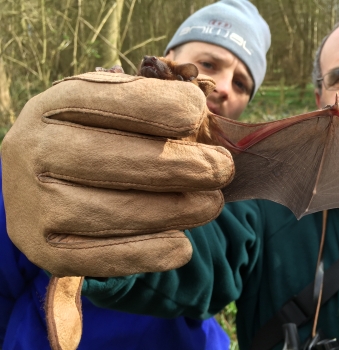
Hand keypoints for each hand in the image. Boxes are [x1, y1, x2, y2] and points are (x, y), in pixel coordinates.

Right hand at [2, 71, 233, 276]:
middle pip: (126, 160)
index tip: (199, 114)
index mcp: (57, 105)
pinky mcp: (45, 250)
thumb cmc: (89, 139)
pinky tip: (183, 245)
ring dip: (181, 210)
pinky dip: (153, 253)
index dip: (169, 107)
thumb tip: (201, 115)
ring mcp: (35, 204)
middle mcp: (37, 150)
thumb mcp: (106, 109)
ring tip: (212, 204)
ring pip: (123, 211)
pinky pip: (106, 258)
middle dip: (189, 166)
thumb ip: (148, 105)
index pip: (121, 101)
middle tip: (224, 170)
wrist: (36, 182)